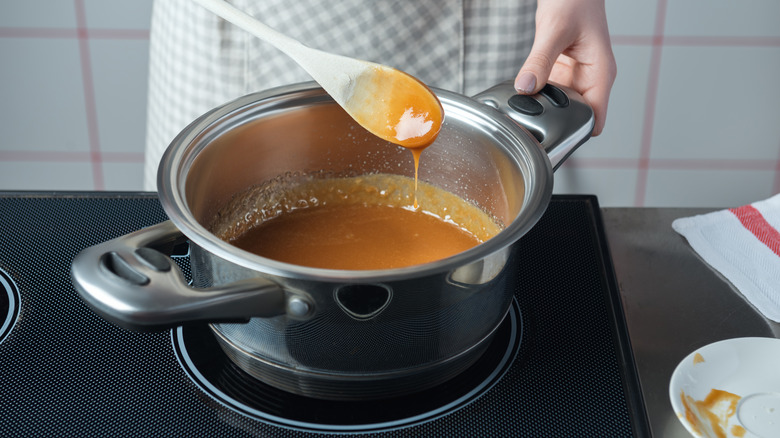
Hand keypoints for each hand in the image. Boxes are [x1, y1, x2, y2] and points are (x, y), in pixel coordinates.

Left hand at [514, 0, 616, 135]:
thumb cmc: (575, 0)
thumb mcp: (554, 31)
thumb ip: (540, 61)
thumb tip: (526, 87)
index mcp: (600, 73)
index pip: (594, 118)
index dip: (576, 132)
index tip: (554, 139)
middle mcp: (590, 78)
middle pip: (575, 116)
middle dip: (554, 122)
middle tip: (530, 123)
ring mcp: (575, 75)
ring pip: (559, 105)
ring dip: (543, 108)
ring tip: (525, 108)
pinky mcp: (561, 70)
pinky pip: (549, 91)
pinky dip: (537, 94)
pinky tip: (524, 93)